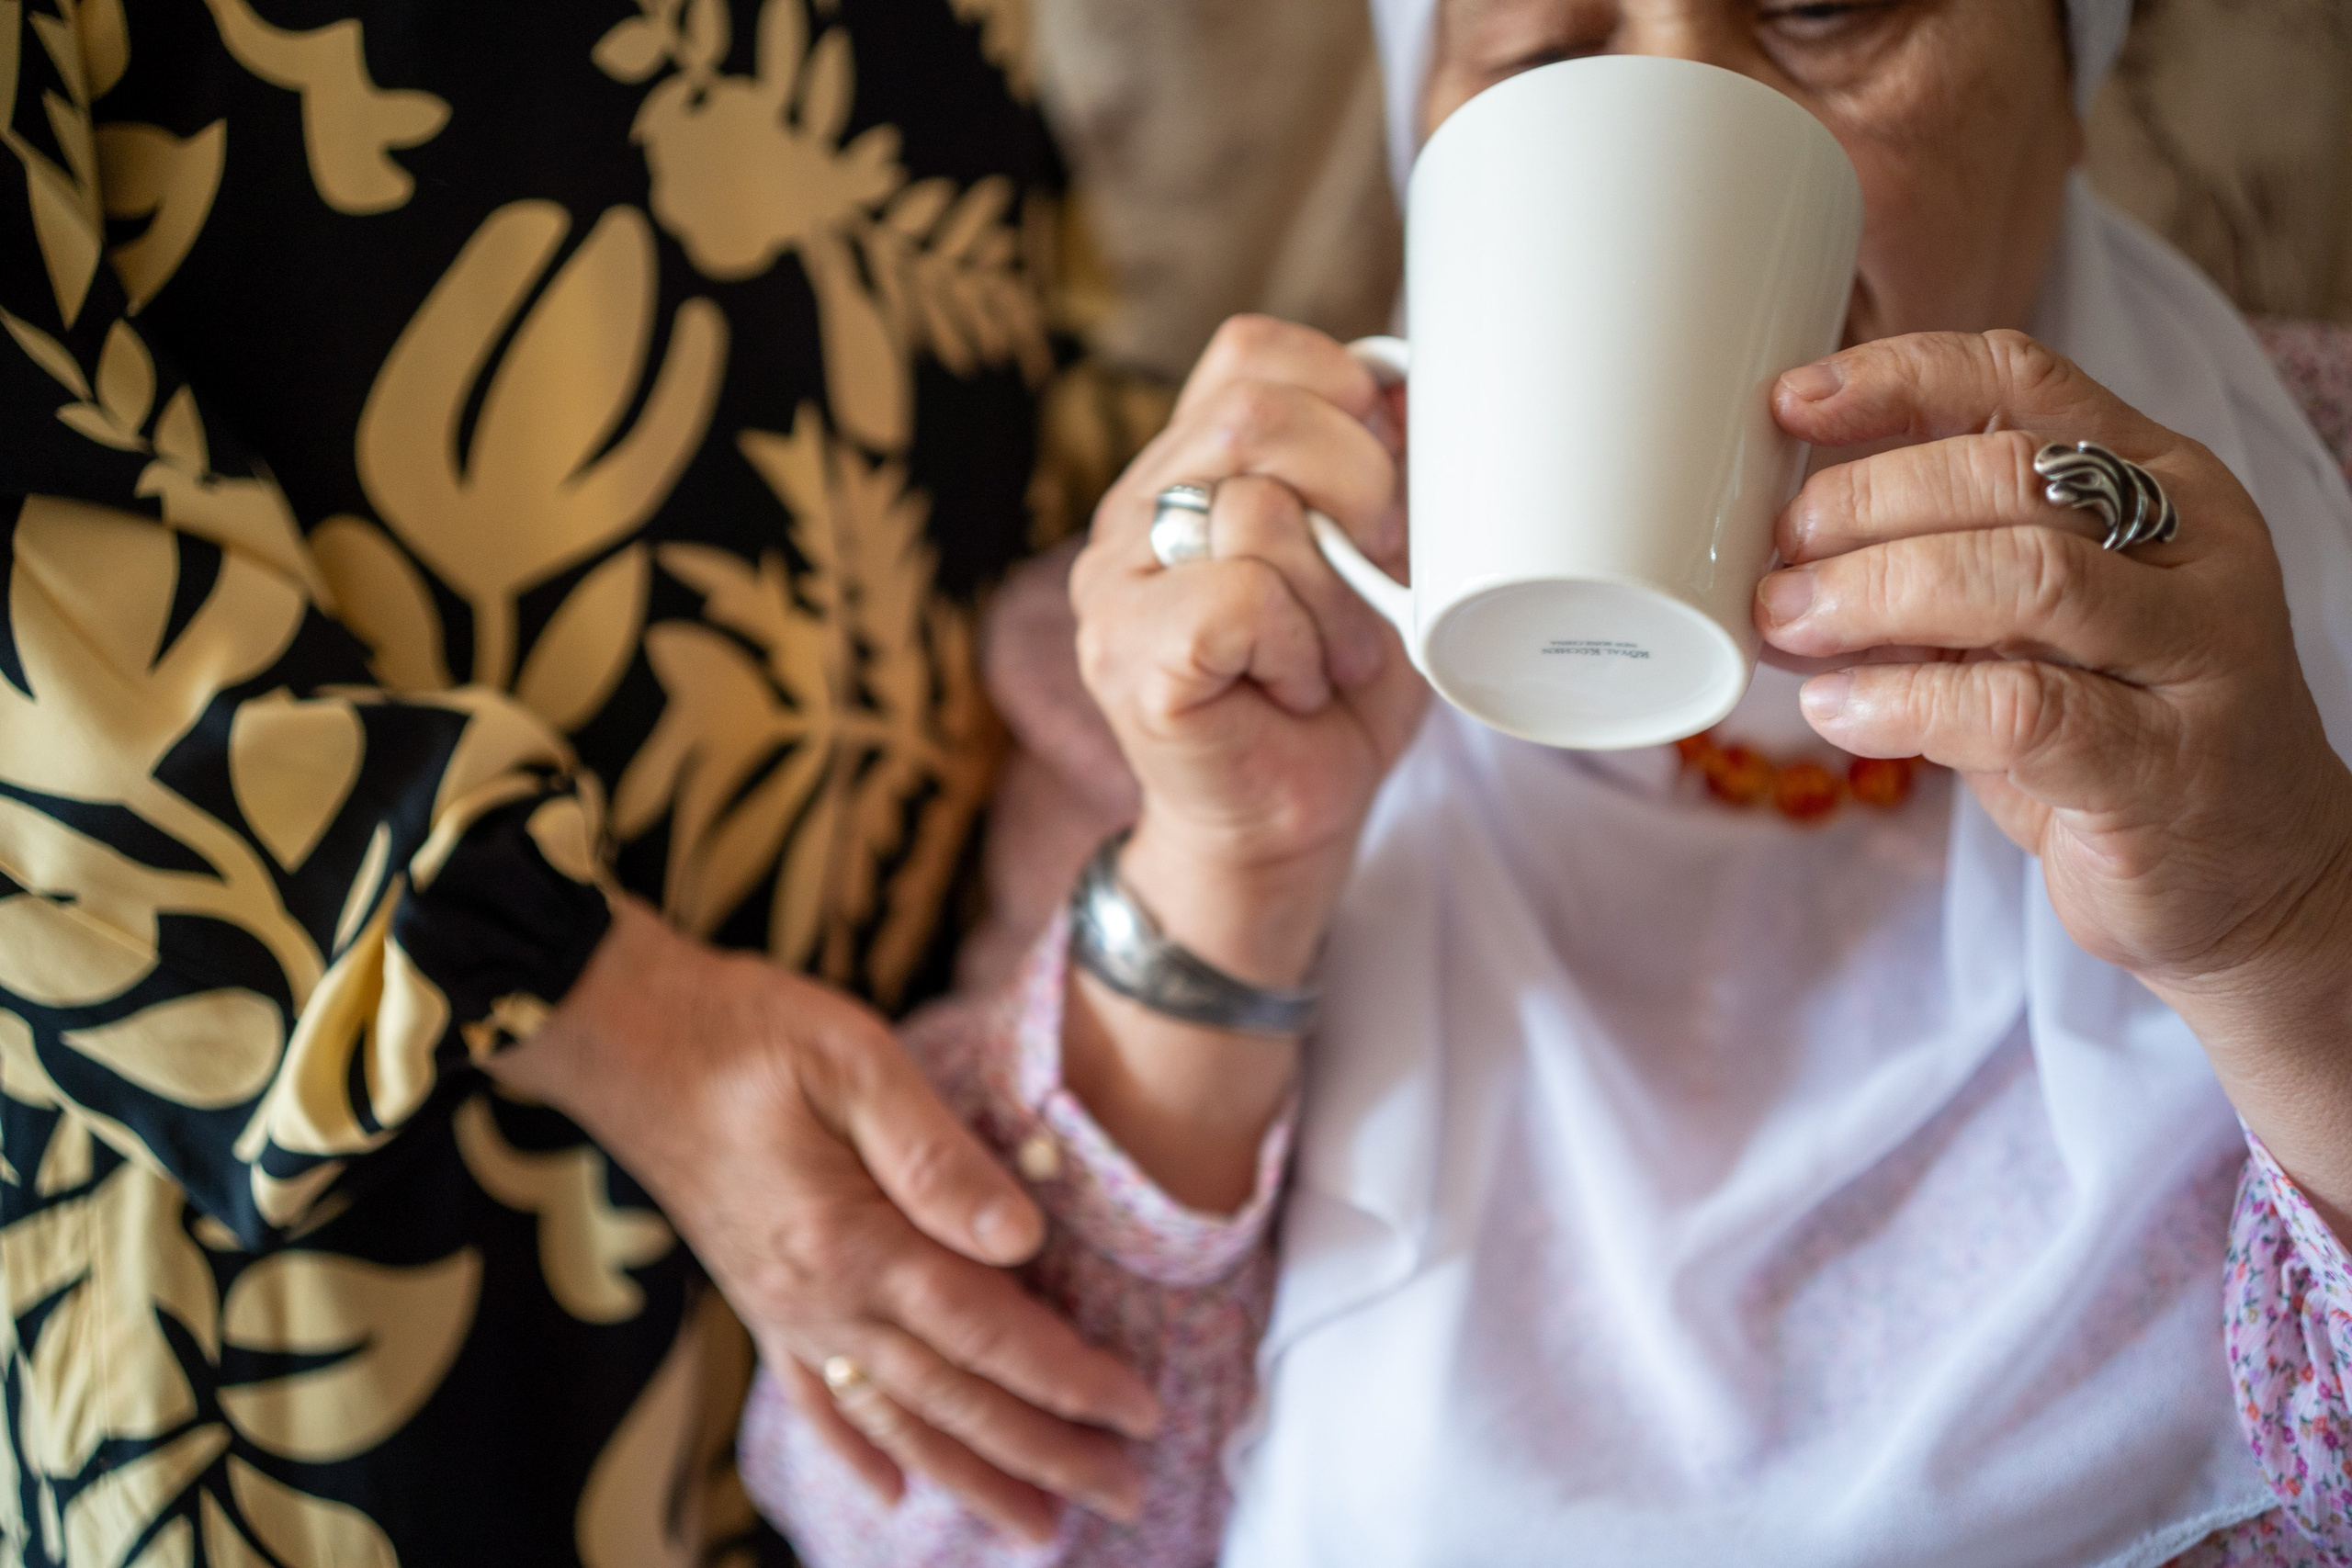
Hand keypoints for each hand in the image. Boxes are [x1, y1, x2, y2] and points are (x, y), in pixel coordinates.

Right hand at [490, 897, 1160, 1540]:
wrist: (621, 1034)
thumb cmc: (745, 1031)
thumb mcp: (854, 1061)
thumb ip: (937, 1156)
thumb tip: (1022, 1242)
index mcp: (854, 1243)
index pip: (988, 1334)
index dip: (1070, 1381)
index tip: (1140, 1416)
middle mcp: (819, 1300)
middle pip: (954, 1402)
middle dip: (1047, 1456)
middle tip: (1126, 1497)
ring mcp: (784, 1309)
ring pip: (895, 1422)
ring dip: (972, 1478)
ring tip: (1040, 1529)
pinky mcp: (757, 1298)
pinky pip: (814, 1398)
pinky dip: (856, 1452)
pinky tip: (892, 1493)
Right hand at [1069, 315, 1427, 985]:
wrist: (1287, 829)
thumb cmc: (1334, 696)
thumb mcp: (1384, 563)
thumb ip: (1388, 471)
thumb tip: (1417, 390)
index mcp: (1187, 469)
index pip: (1249, 353)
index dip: (1341, 394)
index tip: (1389, 487)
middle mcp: (1132, 512)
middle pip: (1253, 413)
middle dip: (1360, 485)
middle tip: (1384, 570)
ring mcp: (1114, 583)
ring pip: (1255, 509)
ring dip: (1336, 596)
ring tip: (1336, 657)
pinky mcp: (1125, 653)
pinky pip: (1236, 596)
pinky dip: (1296, 644)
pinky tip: (1294, 686)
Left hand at [1759, 329, 2351, 1213]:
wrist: (2254, 877)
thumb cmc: (2120, 733)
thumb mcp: (2036, 626)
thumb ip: (1945, 567)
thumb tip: (1783, 544)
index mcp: (2164, 481)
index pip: (2022, 381)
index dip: (1896, 379)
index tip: (1790, 404)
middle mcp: (2196, 549)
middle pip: (2007, 475)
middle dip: (1865, 503)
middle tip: (1776, 553)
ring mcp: (2197, 656)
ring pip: (2024, 576)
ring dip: (1876, 592)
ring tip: (1787, 622)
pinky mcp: (2165, 766)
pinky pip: (2018, 709)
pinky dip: (1904, 702)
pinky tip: (1839, 709)